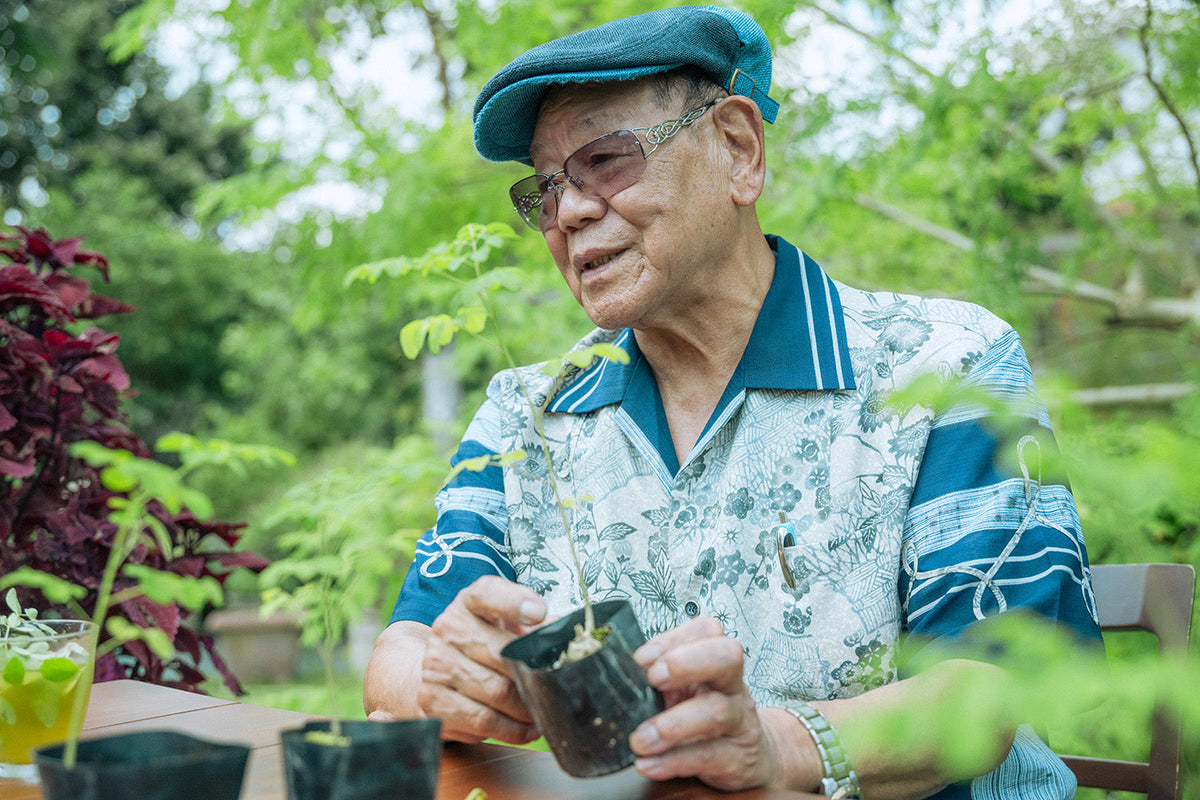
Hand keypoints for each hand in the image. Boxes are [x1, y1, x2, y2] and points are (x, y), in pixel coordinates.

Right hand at [417, 575, 546, 743]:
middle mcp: (448, 628)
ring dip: (527, 707)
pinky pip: (483, 721)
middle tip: (555, 689)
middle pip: (501, 653)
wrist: (439, 670)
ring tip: (543, 711)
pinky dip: (512, 729)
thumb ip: (535, 628)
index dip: (513, 602)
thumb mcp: (508, 626)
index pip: (487, 594)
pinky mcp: (432, 701)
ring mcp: (435, 665)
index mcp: (469, 603)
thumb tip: (560, 632)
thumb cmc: (486, 645)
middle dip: (534, 675)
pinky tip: (525, 727)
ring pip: (496, 691)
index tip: (539, 612)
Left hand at [628, 616, 779, 790]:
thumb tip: (612, 676)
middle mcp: (732, 686)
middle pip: (727, 656)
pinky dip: (673, 761)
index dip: (675, 638)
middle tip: (653, 679)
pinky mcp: (737, 759)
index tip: (642, 658)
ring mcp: (739, 721)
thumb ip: (659, 681)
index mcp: (715, 663)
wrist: (752, 758)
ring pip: (716, 711)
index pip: (708, 631)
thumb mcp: (686, 692)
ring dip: (672, 724)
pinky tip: (648, 764)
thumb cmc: (706, 718)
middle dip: (687, 662)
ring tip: (641, 739)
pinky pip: (708, 757)